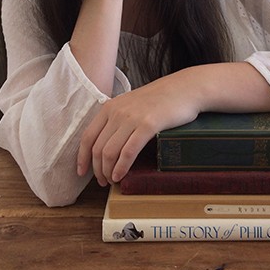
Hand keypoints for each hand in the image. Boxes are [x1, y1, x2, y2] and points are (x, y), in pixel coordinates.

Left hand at [76, 79, 200, 184]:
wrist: (187, 88)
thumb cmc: (163, 98)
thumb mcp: (134, 103)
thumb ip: (119, 118)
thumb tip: (110, 142)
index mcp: (110, 107)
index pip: (87, 137)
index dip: (82, 158)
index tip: (82, 172)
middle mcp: (117, 112)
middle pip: (97, 148)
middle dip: (97, 170)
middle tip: (102, 181)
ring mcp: (132, 118)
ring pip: (110, 152)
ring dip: (108, 171)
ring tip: (112, 181)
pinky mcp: (148, 125)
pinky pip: (128, 152)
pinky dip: (122, 167)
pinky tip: (121, 175)